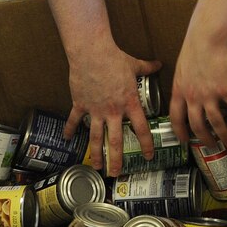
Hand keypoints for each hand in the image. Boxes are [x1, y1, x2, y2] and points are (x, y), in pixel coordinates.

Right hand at [66, 42, 162, 176]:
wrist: (92, 53)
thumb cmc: (115, 58)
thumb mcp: (135, 65)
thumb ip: (147, 68)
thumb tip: (159, 63)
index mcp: (130, 103)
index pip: (141, 129)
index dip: (146, 144)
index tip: (148, 156)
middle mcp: (113, 111)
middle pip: (116, 140)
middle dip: (117, 159)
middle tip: (116, 173)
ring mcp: (96, 109)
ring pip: (96, 137)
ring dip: (96, 154)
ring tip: (96, 167)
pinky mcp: (80, 104)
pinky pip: (75, 120)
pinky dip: (70, 130)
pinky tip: (67, 140)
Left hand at [170, 19, 226, 152]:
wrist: (207, 38)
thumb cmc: (194, 48)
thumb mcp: (182, 68)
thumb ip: (184, 83)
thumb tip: (187, 89)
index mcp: (179, 91)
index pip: (176, 118)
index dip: (179, 131)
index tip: (185, 141)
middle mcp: (192, 97)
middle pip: (197, 125)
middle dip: (204, 139)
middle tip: (211, 147)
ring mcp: (209, 94)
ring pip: (215, 121)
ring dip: (223, 134)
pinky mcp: (225, 88)